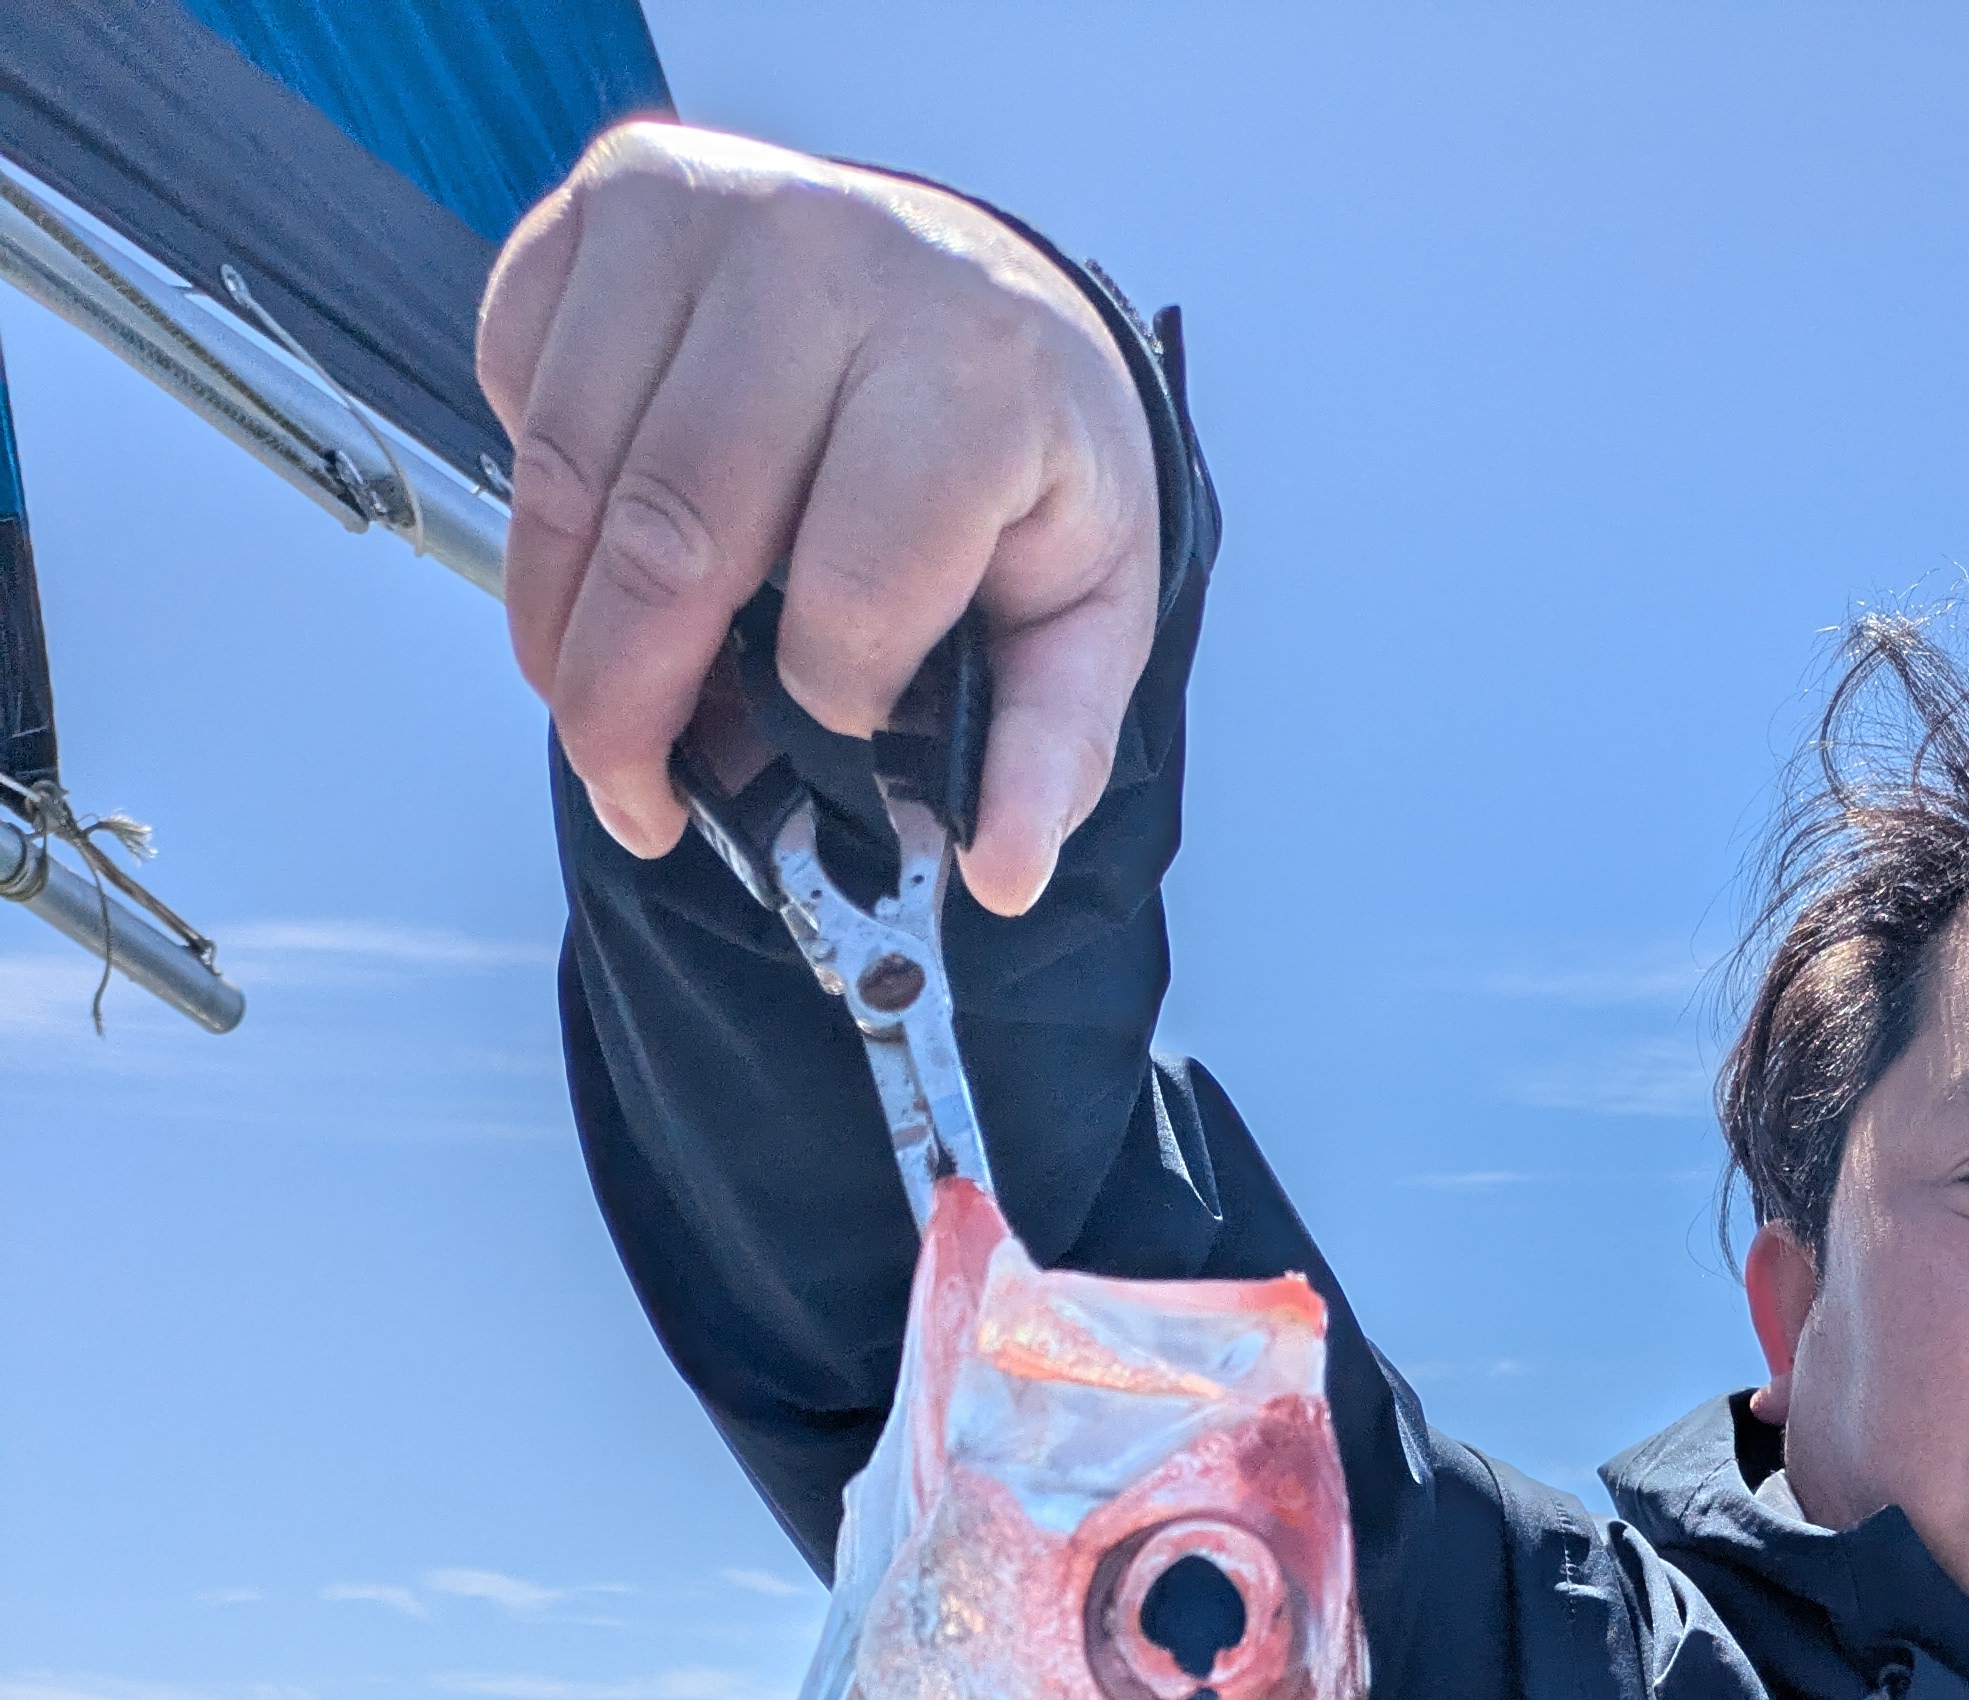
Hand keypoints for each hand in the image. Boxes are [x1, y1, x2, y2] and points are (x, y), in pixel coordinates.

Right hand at [477, 124, 1162, 913]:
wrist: (987, 291)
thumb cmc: (1023, 451)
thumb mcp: (1085, 606)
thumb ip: (1049, 748)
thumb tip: (1003, 871)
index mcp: (969, 375)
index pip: (850, 591)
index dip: (828, 700)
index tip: (834, 730)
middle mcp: (827, 265)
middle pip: (673, 537)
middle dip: (626, 708)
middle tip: (633, 798)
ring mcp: (705, 209)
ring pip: (568, 472)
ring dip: (560, 620)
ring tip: (600, 697)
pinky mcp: (616, 192)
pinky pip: (516, 371)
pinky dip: (543, 484)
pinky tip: (611, 519)